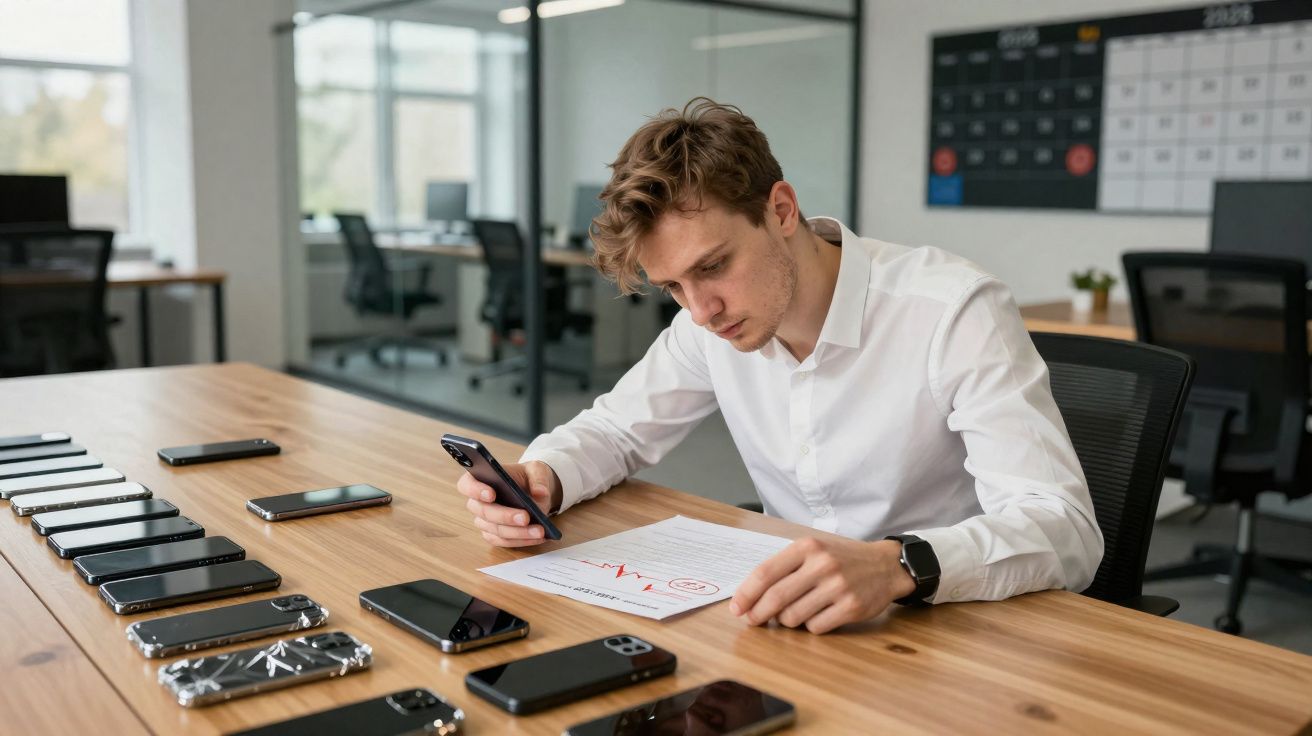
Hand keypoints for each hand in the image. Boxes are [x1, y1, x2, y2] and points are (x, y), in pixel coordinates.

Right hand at [456, 460, 561, 547]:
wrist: (535, 492)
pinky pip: (504, 541)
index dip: (475, 490)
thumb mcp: (537, 470)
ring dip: (518, 532)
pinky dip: (522, 540)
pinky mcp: (494, 535)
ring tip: (539, 530)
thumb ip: (539, 478)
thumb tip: (540, 493)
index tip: (491, 494)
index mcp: (481, 479)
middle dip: (505, 516)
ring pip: (496, 530)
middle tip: (525, 517)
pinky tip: (538, 537)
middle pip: (483, 512)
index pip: (467, 484)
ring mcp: (484, 521)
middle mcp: (478, 502)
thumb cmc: (529, 477)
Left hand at [729, 537, 916, 633]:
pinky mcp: (851, 607)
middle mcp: (822, 564)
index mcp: (807, 546)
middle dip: (758, 614)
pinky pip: (816, 627)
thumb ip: (784, 568)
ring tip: (792, 614)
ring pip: (793, 616)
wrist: (884, 565)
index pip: (765, 573)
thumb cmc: (841, 559)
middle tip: (752, 620)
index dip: (746, 593)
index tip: (736, 608)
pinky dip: (809, 626)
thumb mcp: (813, 551)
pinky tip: (816, 616)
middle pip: (776, 597)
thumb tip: (750, 597)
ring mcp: (838, 586)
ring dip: (786, 621)